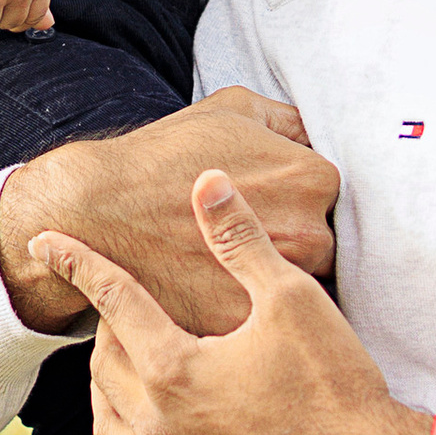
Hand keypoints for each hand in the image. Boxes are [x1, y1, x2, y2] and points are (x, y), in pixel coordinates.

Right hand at [0, 87, 338, 335]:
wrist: (98, 213)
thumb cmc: (164, 157)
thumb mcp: (234, 109)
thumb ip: (290, 120)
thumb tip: (316, 134)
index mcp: (314, 179)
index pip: (337, 200)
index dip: (304, 204)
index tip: (277, 208)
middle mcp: (310, 232)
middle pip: (327, 248)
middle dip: (296, 246)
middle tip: (258, 242)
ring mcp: (281, 283)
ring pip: (303, 292)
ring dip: (280, 288)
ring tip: (244, 274)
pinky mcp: (250, 320)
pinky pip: (270, 325)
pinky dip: (254, 317)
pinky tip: (225, 298)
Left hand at [30, 169, 429, 434]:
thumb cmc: (337, 385)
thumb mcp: (292, 298)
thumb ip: (240, 240)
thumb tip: (207, 183)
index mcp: (174, 368)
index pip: (112, 300)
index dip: (77, 263)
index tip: (45, 241)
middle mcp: (159, 426)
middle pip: (105, 365)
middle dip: (104, 328)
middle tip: (124, 307)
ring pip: (106, 430)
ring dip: (102, 392)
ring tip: (115, 369)